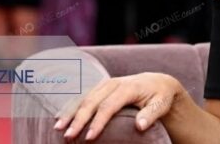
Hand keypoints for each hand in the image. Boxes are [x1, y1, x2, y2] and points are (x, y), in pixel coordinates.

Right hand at [54, 72, 182, 140]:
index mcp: (128, 87)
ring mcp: (105, 84)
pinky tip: (60, 118)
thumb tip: (140, 126)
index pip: (109, 105)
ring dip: (70, 112)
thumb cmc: (160, 96)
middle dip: (79, 119)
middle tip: (68, 136)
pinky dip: (71, 106)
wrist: (158, 82)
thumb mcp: (161, 104)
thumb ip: (151, 114)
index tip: (89, 137)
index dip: (98, 121)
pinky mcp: (100, 87)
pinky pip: (83, 96)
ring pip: (84, 97)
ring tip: (58, 129)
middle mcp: (114, 83)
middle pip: (92, 101)